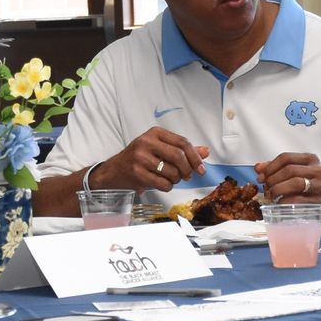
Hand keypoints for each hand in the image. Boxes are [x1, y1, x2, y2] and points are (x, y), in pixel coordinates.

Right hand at [93, 128, 209, 191]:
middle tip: (188, 176)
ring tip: (171, 179)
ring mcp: (140, 157)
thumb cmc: (140, 158)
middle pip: (178, 156)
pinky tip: (163, 184)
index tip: (201, 168)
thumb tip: (205, 151)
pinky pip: (162, 183)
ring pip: (171, 172)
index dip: (195, 157)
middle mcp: (146, 142)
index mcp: (155, 133)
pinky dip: (168, 187)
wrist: (115, 170)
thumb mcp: (161, 149)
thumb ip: (183, 150)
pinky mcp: (136, 172)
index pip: (182, 142)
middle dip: (187, 169)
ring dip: (176, 179)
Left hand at [255, 152, 320, 205]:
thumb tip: (258, 168)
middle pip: (289, 170)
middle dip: (273, 179)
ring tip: (270, 195)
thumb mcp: (296, 173)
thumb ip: (276, 168)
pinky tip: (278, 203)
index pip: (286, 157)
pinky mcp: (319, 201)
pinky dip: (284, 201)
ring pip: (295, 183)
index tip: (261, 176)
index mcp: (311, 159)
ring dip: (278, 189)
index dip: (270, 166)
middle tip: (265, 187)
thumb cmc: (308, 186)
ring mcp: (320, 186)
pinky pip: (298, 200)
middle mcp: (318, 170)